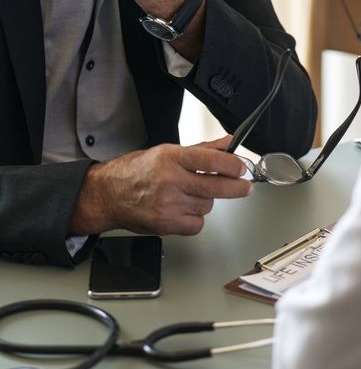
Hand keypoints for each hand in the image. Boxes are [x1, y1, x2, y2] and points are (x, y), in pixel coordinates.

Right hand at [69, 137, 252, 236]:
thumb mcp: (167, 151)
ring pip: (207, 206)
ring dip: (205, 201)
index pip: (211, 161)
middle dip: (236, 188)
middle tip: (244, 187)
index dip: (232, 166)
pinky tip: (184, 210)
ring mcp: (168, 204)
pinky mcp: (166, 224)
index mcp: (171, 158)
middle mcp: (170, 180)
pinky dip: (195, 219)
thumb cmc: (136, 171)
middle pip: (215, 187)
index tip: (241, 168)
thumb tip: (228, 144)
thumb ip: (202, 150)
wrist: (108, 195)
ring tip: (189, 195)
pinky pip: (197, 224)